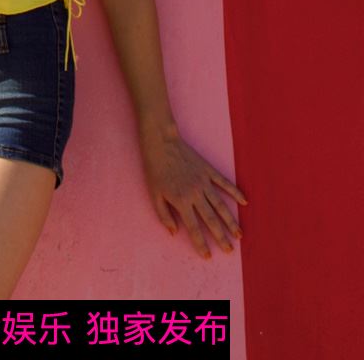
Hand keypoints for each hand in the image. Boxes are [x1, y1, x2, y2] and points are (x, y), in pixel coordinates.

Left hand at [139, 127, 246, 258]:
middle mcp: (195, 194)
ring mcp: (204, 182)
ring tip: (239, 235)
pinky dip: (235, 192)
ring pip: (221, 205)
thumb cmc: (155, 170)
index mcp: (181, 201)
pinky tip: (244, 202)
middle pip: (212, 220)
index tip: (208, 256)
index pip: (194, 228)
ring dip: (231, 221)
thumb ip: (163, 215)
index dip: (201, 244)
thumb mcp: (153, 194)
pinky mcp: (208, 170)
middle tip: (230, 250)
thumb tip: (174, 233)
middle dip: (221, 237)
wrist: (161, 143)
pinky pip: (225, 183)